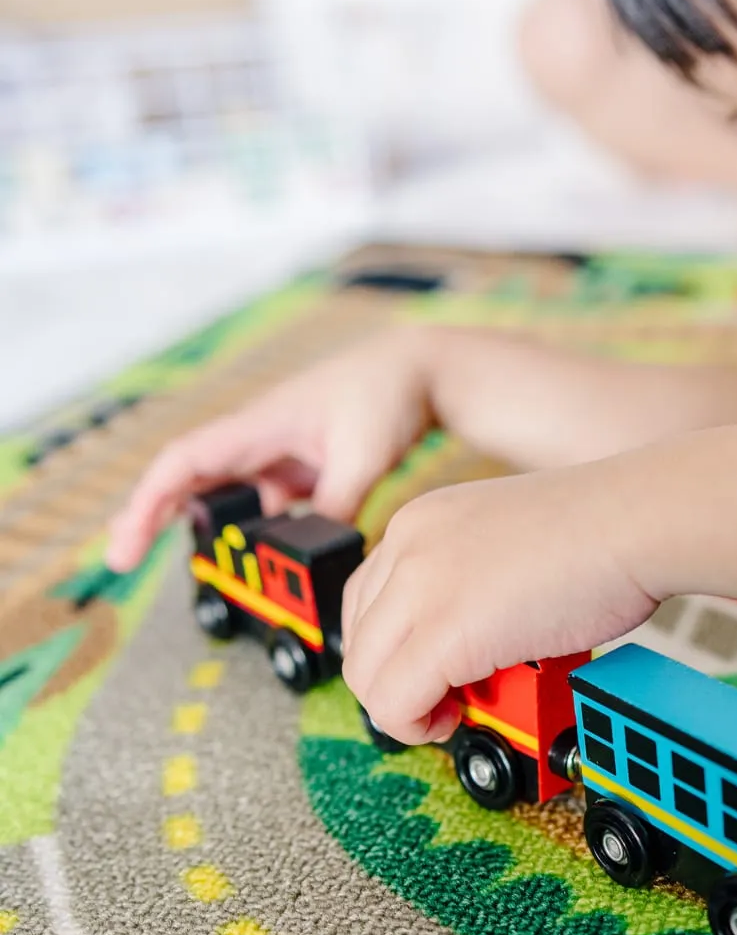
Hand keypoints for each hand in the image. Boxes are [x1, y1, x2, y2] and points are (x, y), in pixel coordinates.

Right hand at [104, 329, 436, 571]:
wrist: (418, 371)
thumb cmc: (385, 395)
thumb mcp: (364, 456)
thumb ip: (336, 506)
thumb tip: (314, 555)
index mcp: (259, 426)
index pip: (185, 461)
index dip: (150, 499)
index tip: (126, 537)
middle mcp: (257, 440)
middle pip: (189, 479)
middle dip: (151, 515)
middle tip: (121, 560)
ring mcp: (276, 457)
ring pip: (223, 497)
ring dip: (196, 528)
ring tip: (167, 564)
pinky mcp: (297, 471)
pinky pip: (259, 506)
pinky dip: (242, 532)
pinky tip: (238, 561)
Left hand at [341, 461, 657, 746]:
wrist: (638, 521)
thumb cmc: (602, 534)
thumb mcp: (507, 546)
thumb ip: (471, 583)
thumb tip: (466, 640)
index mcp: (422, 520)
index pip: (367, 601)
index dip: (395, 649)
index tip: (433, 672)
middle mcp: (409, 544)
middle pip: (359, 640)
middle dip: (393, 683)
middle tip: (443, 699)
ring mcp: (422, 585)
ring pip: (366, 677)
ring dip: (402, 708)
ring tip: (453, 711)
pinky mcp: (445, 631)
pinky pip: (393, 703)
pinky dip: (414, 726)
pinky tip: (453, 719)